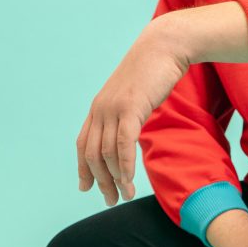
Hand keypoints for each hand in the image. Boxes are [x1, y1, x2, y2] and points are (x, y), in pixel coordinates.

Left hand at [77, 17, 187, 205]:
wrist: (164, 47)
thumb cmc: (155, 71)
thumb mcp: (135, 96)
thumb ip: (128, 114)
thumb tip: (131, 131)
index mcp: (99, 107)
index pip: (83, 144)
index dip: (83, 168)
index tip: (86, 188)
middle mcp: (101, 109)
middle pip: (92, 154)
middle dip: (100, 181)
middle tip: (111, 200)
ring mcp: (113, 108)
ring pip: (106, 152)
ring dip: (115, 179)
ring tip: (125, 196)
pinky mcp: (131, 108)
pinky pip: (123, 143)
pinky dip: (125, 165)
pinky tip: (130, 180)